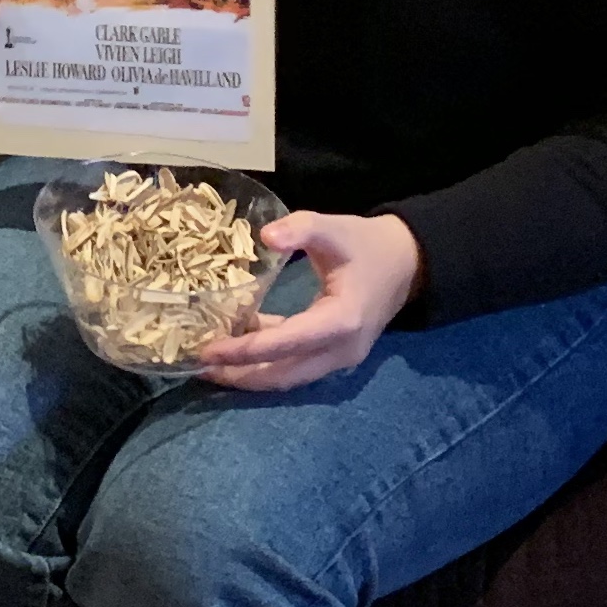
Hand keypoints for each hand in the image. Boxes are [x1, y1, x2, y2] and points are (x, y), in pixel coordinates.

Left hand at [197, 211, 423, 392]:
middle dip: (241, 374)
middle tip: (199, 366)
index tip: (209, 350)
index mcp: (341, 321)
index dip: (246, 350)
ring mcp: (340, 358)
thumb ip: (302, 228)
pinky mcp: (335, 356)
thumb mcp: (335, 228)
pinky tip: (240, 344)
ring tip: (212, 364)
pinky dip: (268, 361)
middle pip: (284, 374)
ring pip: (289, 377)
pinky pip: (296, 366)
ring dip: (252, 374)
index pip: (286, 343)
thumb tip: (266, 236)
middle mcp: (341, 350)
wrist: (406, 264)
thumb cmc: (367, 244)